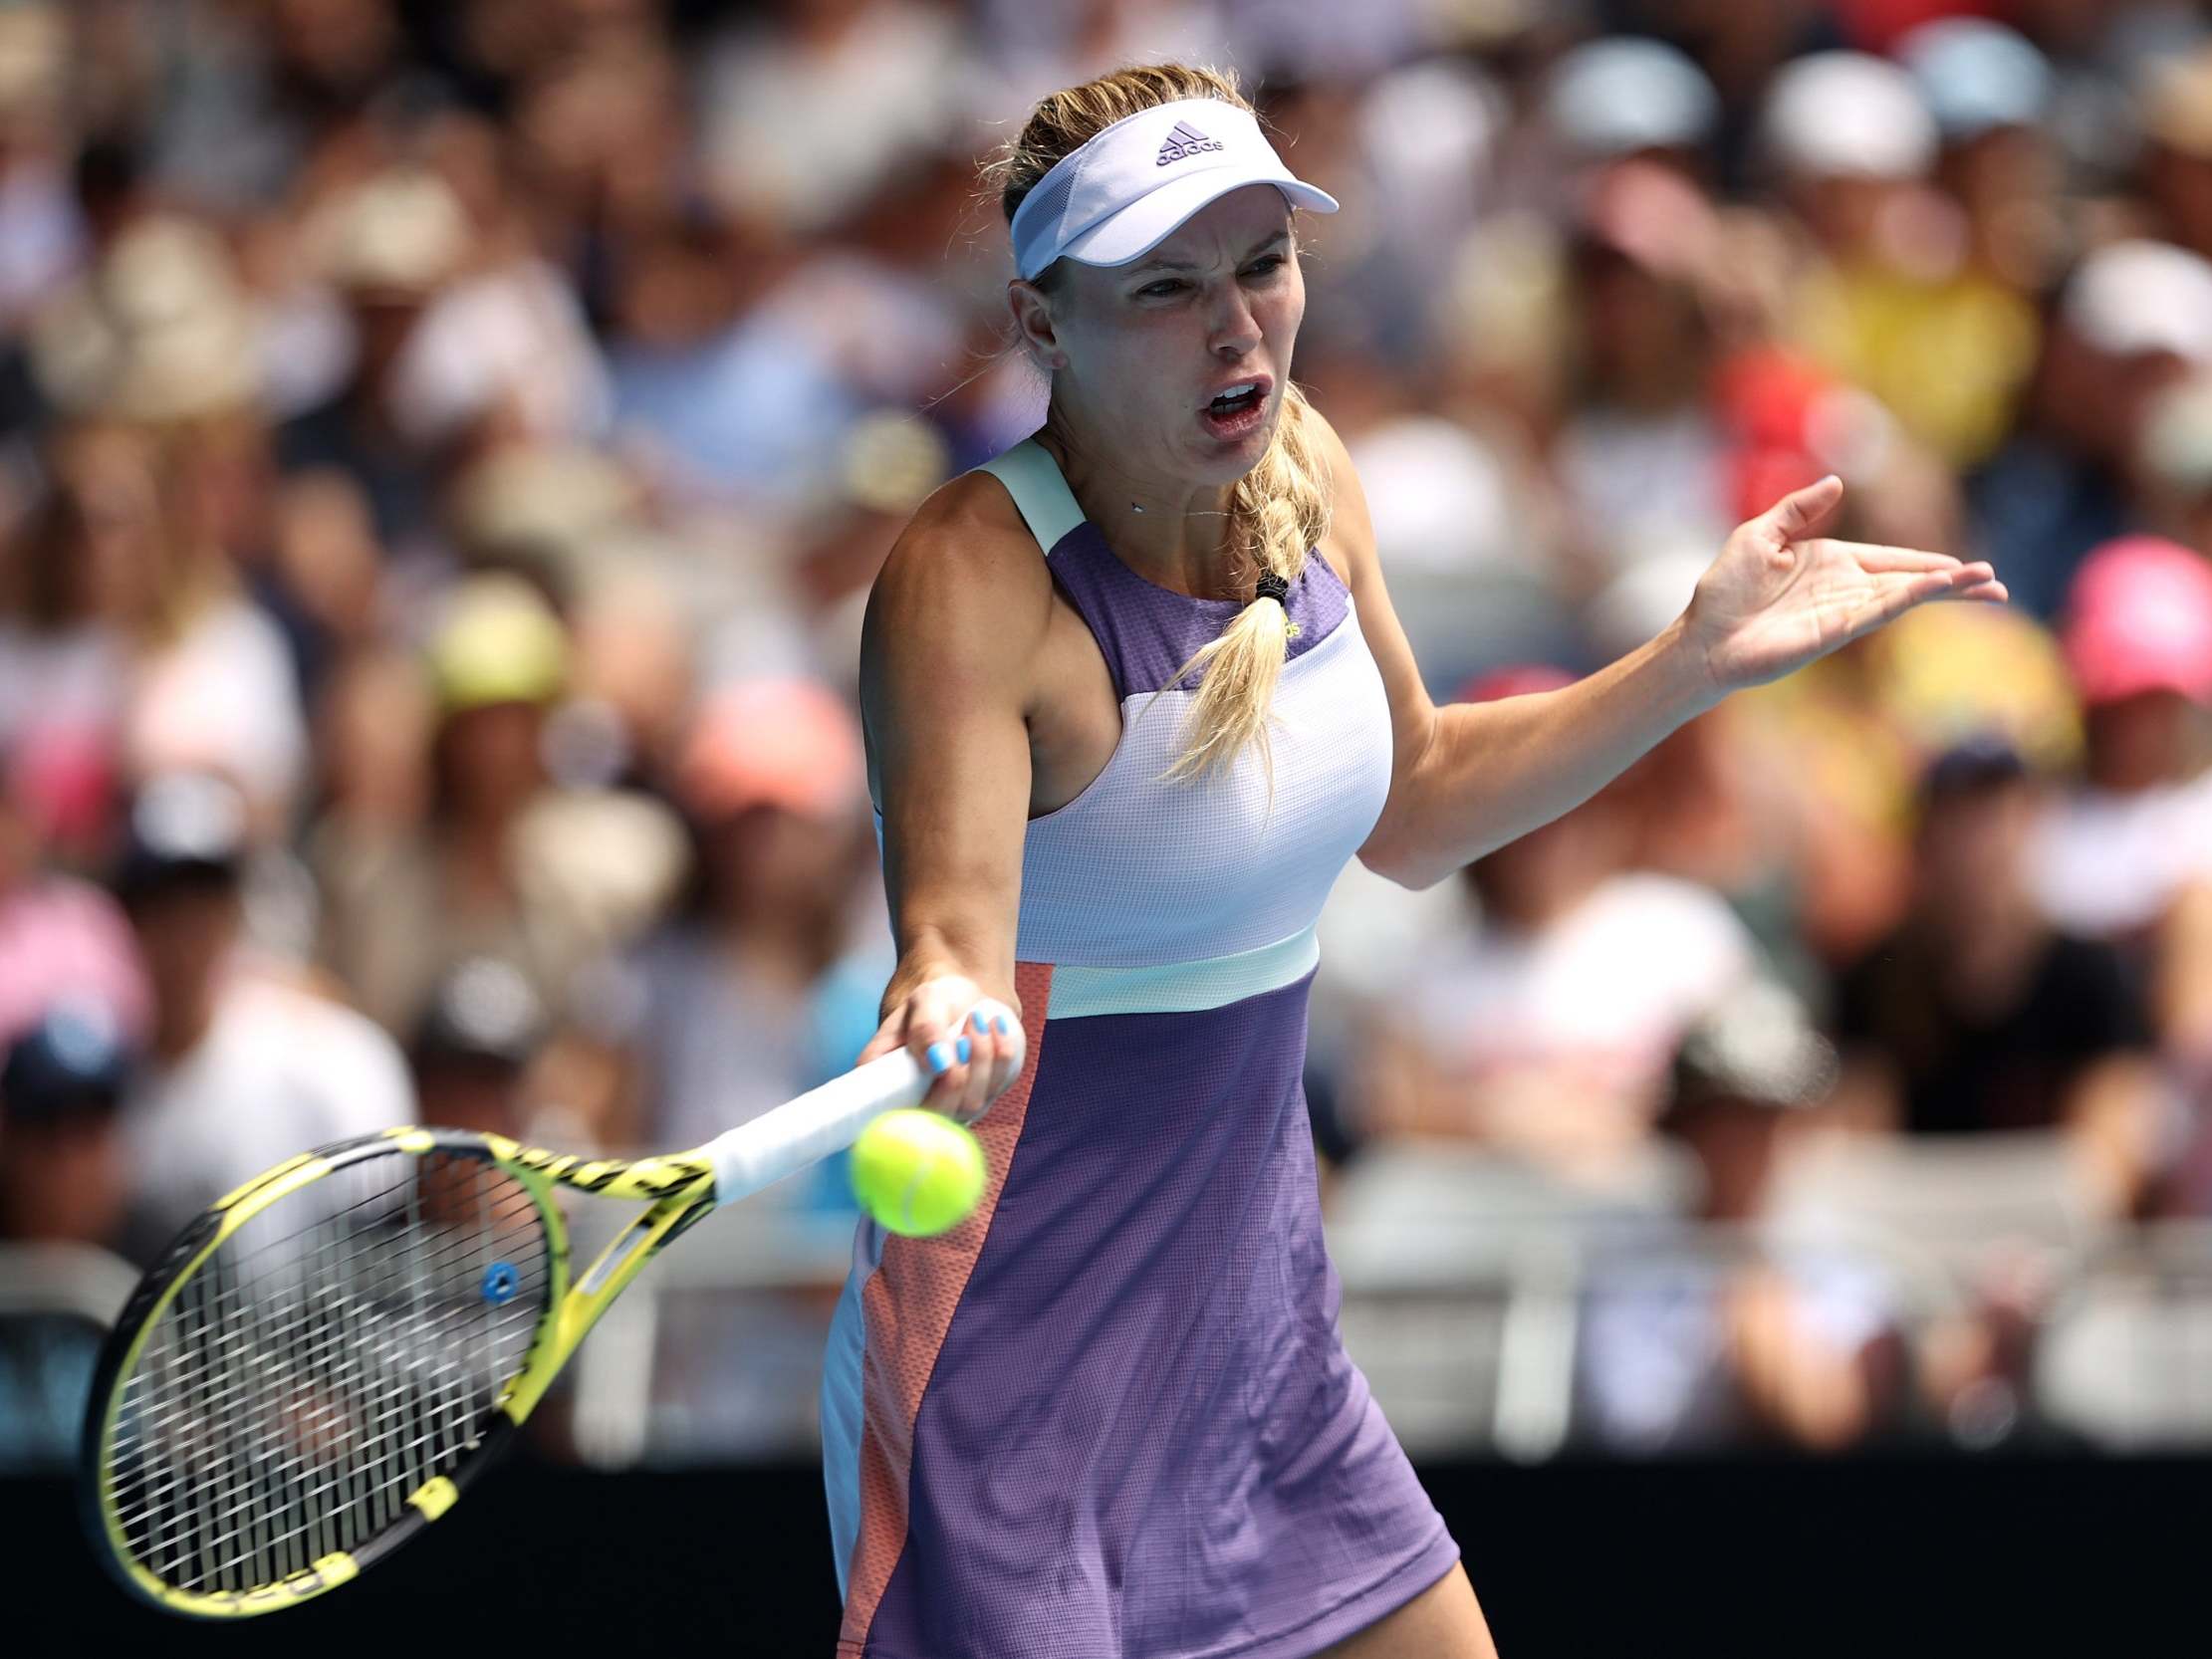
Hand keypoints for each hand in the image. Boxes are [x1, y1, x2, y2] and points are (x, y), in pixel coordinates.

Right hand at [858, 973, 1023, 1123]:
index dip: (907, 1109)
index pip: (884, 1118)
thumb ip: (925, 1028)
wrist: (966, 1001)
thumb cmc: (936, 1003)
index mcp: (884, 1082)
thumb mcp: (926, 1001)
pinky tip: (995, 1027)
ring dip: (980, 1057)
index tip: (937, 1067)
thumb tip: (939, 1064)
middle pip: (937, 1114)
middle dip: (956, 1076)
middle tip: (962, 1037)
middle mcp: (916, 1104)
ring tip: (976, 1019)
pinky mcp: (981, 1100)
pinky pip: (997, 1087)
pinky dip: (1000, 1054)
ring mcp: (950, 1107)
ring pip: (971, 1103)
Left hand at [1685, 476, 2006, 694]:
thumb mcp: (1760, 533)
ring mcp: (1843, 611)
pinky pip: (1880, 609)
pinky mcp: (1835, 630)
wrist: (1703, 638)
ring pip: (1905, 596)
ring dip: (1946, 590)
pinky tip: (1939, 587)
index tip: (1963, 566)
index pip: (1892, 560)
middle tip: (1995, 583)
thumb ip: (1798, 508)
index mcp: (1832, 562)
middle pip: (1911, 581)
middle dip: (1953, 581)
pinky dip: (1911, 597)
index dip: (1927, 562)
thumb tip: (1837, 481)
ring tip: (1987, 585)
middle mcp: (1845, 588)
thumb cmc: (1723, 590)